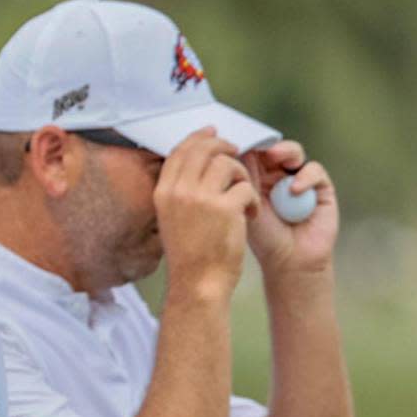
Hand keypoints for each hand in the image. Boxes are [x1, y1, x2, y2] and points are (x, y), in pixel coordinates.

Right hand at [154, 128, 257, 299]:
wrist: (198, 284)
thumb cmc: (190, 254)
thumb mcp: (173, 218)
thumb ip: (180, 191)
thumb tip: (197, 161)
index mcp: (163, 192)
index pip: (180, 151)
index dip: (198, 138)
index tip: (212, 132)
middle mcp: (179, 191)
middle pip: (204, 149)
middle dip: (225, 147)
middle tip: (239, 155)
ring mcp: (201, 198)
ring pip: (228, 163)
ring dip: (242, 176)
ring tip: (244, 196)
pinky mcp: (225, 208)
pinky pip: (246, 187)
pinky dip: (253, 200)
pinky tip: (251, 216)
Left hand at [242, 140, 337, 275]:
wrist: (289, 262)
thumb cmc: (264, 238)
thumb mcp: (248, 204)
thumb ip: (245, 177)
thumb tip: (239, 147)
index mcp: (257, 178)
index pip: (254, 153)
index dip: (249, 144)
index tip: (243, 141)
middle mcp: (278, 176)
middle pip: (274, 148)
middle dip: (267, 144)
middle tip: (260, 147)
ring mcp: (300, 180)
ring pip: (294, 153)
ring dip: (286, 151)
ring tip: (276, 158)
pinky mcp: (321, 188)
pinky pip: (314, 171)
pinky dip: (304, 177)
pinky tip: (294, 190)